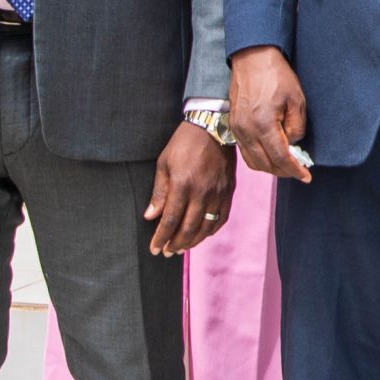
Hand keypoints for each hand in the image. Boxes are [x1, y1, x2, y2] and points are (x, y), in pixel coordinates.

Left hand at [144, 123, 234, 255]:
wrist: (213, 127)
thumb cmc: (183, 143)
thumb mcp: (164, 164)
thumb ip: (159, 193)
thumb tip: (151, 217)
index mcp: (182, 185)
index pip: (170, 220)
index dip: (161, 237)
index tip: (155, 249)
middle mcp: (202, 193)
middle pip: (188, 228)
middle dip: (175, 244)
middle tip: (167, 252)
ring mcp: (218, 193)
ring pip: (206, 227)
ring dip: (193, 241)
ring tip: (182, 248)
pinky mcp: (228, 191)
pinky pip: (221, 218)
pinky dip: (211, 230)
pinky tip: (202, 235)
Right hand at [229, 47, 312, 181]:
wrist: (252, 58)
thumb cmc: (276, 75)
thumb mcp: (297, 100)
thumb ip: (297, 127)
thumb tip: (293, 144)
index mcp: (263, 124)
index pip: (280, 158)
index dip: (294, 170)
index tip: (306, 177)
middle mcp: (246, 130)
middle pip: (265, 164)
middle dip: (283, 172)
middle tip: (299, 171)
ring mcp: (237, 129)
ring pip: (253, 161)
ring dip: (270, 167)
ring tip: (287, 165)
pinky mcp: (233, 125)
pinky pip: (245, 151)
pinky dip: (259, 158)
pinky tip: (271, 154)